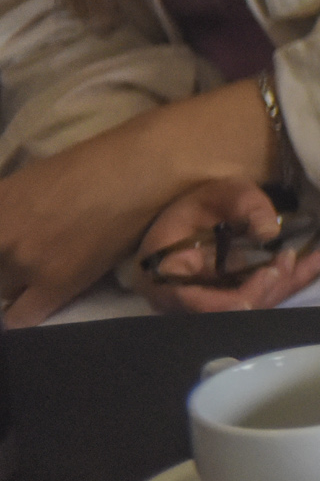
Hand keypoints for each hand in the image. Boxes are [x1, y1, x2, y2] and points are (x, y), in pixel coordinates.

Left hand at [0, 81, 274, 323]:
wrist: (145, 167)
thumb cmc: (96, 164)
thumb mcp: (33, 183)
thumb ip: (10, 212)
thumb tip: (6, 234)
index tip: (7, 258)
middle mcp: (2, 234)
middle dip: (4, 269)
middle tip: (27, 260)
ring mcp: (26, 259)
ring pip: (2, 292)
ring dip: (17, 286)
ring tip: (42, 274)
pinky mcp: (55, 282)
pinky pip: (21, 316)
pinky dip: (24, 312)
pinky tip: (40, 302)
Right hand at [132, 179, 319, 313]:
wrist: (197, 214)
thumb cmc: (202, 202)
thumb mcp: (224, 191)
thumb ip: (246, 205)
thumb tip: (269, 232)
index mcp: (164, 271)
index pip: (193, 302)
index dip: (230, 300)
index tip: (267, 274)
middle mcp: (180, 298)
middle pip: (226, 311)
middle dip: (266, 290)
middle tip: (292, 260)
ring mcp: (204, 303)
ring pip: (247, 309)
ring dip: (283, 286)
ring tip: (315, 259)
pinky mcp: (227, 300)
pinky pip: (259, 298)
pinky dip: (287, 283)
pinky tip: (317, 262)